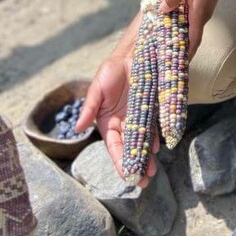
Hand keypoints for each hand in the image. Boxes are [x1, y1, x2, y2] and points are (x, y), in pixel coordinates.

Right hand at [75, 53, 158, 188]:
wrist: (133, 54)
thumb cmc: (110, 71)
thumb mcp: (97, 89)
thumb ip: (89, 108)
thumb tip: (77, 129)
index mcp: (108, 123)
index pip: (114, 147)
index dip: (120, 162)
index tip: (127, 176)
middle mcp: (124, 123)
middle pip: (130, 148)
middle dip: (136, 165)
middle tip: (144, 181)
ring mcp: (139, 117)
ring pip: (143, 141)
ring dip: (147, 156)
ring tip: (153, 171)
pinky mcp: (152, 110)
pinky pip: (154, 127)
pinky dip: (156, 138)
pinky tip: (159, 147)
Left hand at [160, 0, 231, 60]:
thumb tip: (163, 10)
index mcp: (199, 10)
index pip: (194, 38)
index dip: (188, 54)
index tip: (181, 66)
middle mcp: (203, 14)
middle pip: (193, 37)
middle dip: (183, 50)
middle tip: (169, 61)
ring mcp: (205, 10)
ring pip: (193, 29)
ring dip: (183, 39)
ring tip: (169, 47)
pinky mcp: (204, 5)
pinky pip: (193, 20)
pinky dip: (185, 27)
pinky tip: (174, 25)